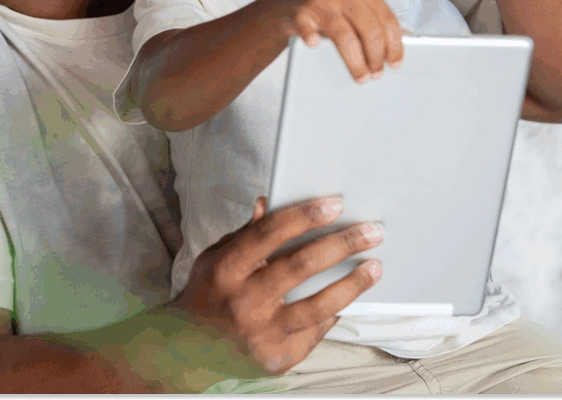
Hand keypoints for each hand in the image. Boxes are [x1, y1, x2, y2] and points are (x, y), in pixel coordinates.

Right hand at [170, 196, 383, 374]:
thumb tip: (269, 202)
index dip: (305, 215)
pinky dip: (334, 312)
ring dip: (353, 284)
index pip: (271, 233)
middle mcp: (243, 301)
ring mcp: (261, 334)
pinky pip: (316, 331)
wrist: (186, 350)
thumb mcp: (216, 257)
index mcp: (227, 268)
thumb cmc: (208, 295)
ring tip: (374, 267)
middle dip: (343, 244)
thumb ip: (247, 233)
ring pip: (318, 305)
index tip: (335, 204)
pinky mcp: (277, 358)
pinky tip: (349, 297)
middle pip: (302, 265)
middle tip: (371, 232)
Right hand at [273, 0, 403, 81]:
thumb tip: (394, 51)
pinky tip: (314, 45)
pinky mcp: (299, 12)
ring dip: (355, 61)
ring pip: (343, 35)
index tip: (394, 64)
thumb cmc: (328, 8)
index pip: (386, 19)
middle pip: (368, 29)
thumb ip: (372, 21)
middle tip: (376, 74)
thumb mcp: (352, 6)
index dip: (394, 45)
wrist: (289, 0)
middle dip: (376, 56)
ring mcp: (320, 1)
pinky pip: (306, 27)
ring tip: (361, 78)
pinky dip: (310, 36)